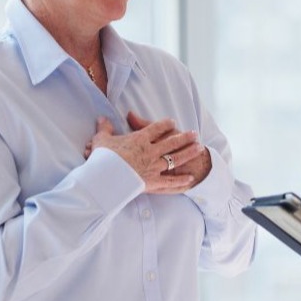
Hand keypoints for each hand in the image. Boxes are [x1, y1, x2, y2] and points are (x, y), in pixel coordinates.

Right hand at [85, 112, 203, 193]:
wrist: (104, 178)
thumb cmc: (102, 158)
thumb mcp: (102, 140)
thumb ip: (104, 129)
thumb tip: (102, 118)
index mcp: (140, 139)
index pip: (156, 128)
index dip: (165, 124)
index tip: (171, 121)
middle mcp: (151, 151)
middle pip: (172, 142)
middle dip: (184, 137)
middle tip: (194, 134)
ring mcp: (154, 167)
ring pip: (176, 158)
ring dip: (188, 153)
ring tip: (199, 148)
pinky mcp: (154, 182)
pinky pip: (170, 181)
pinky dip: (181, 180)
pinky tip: (190, 179)